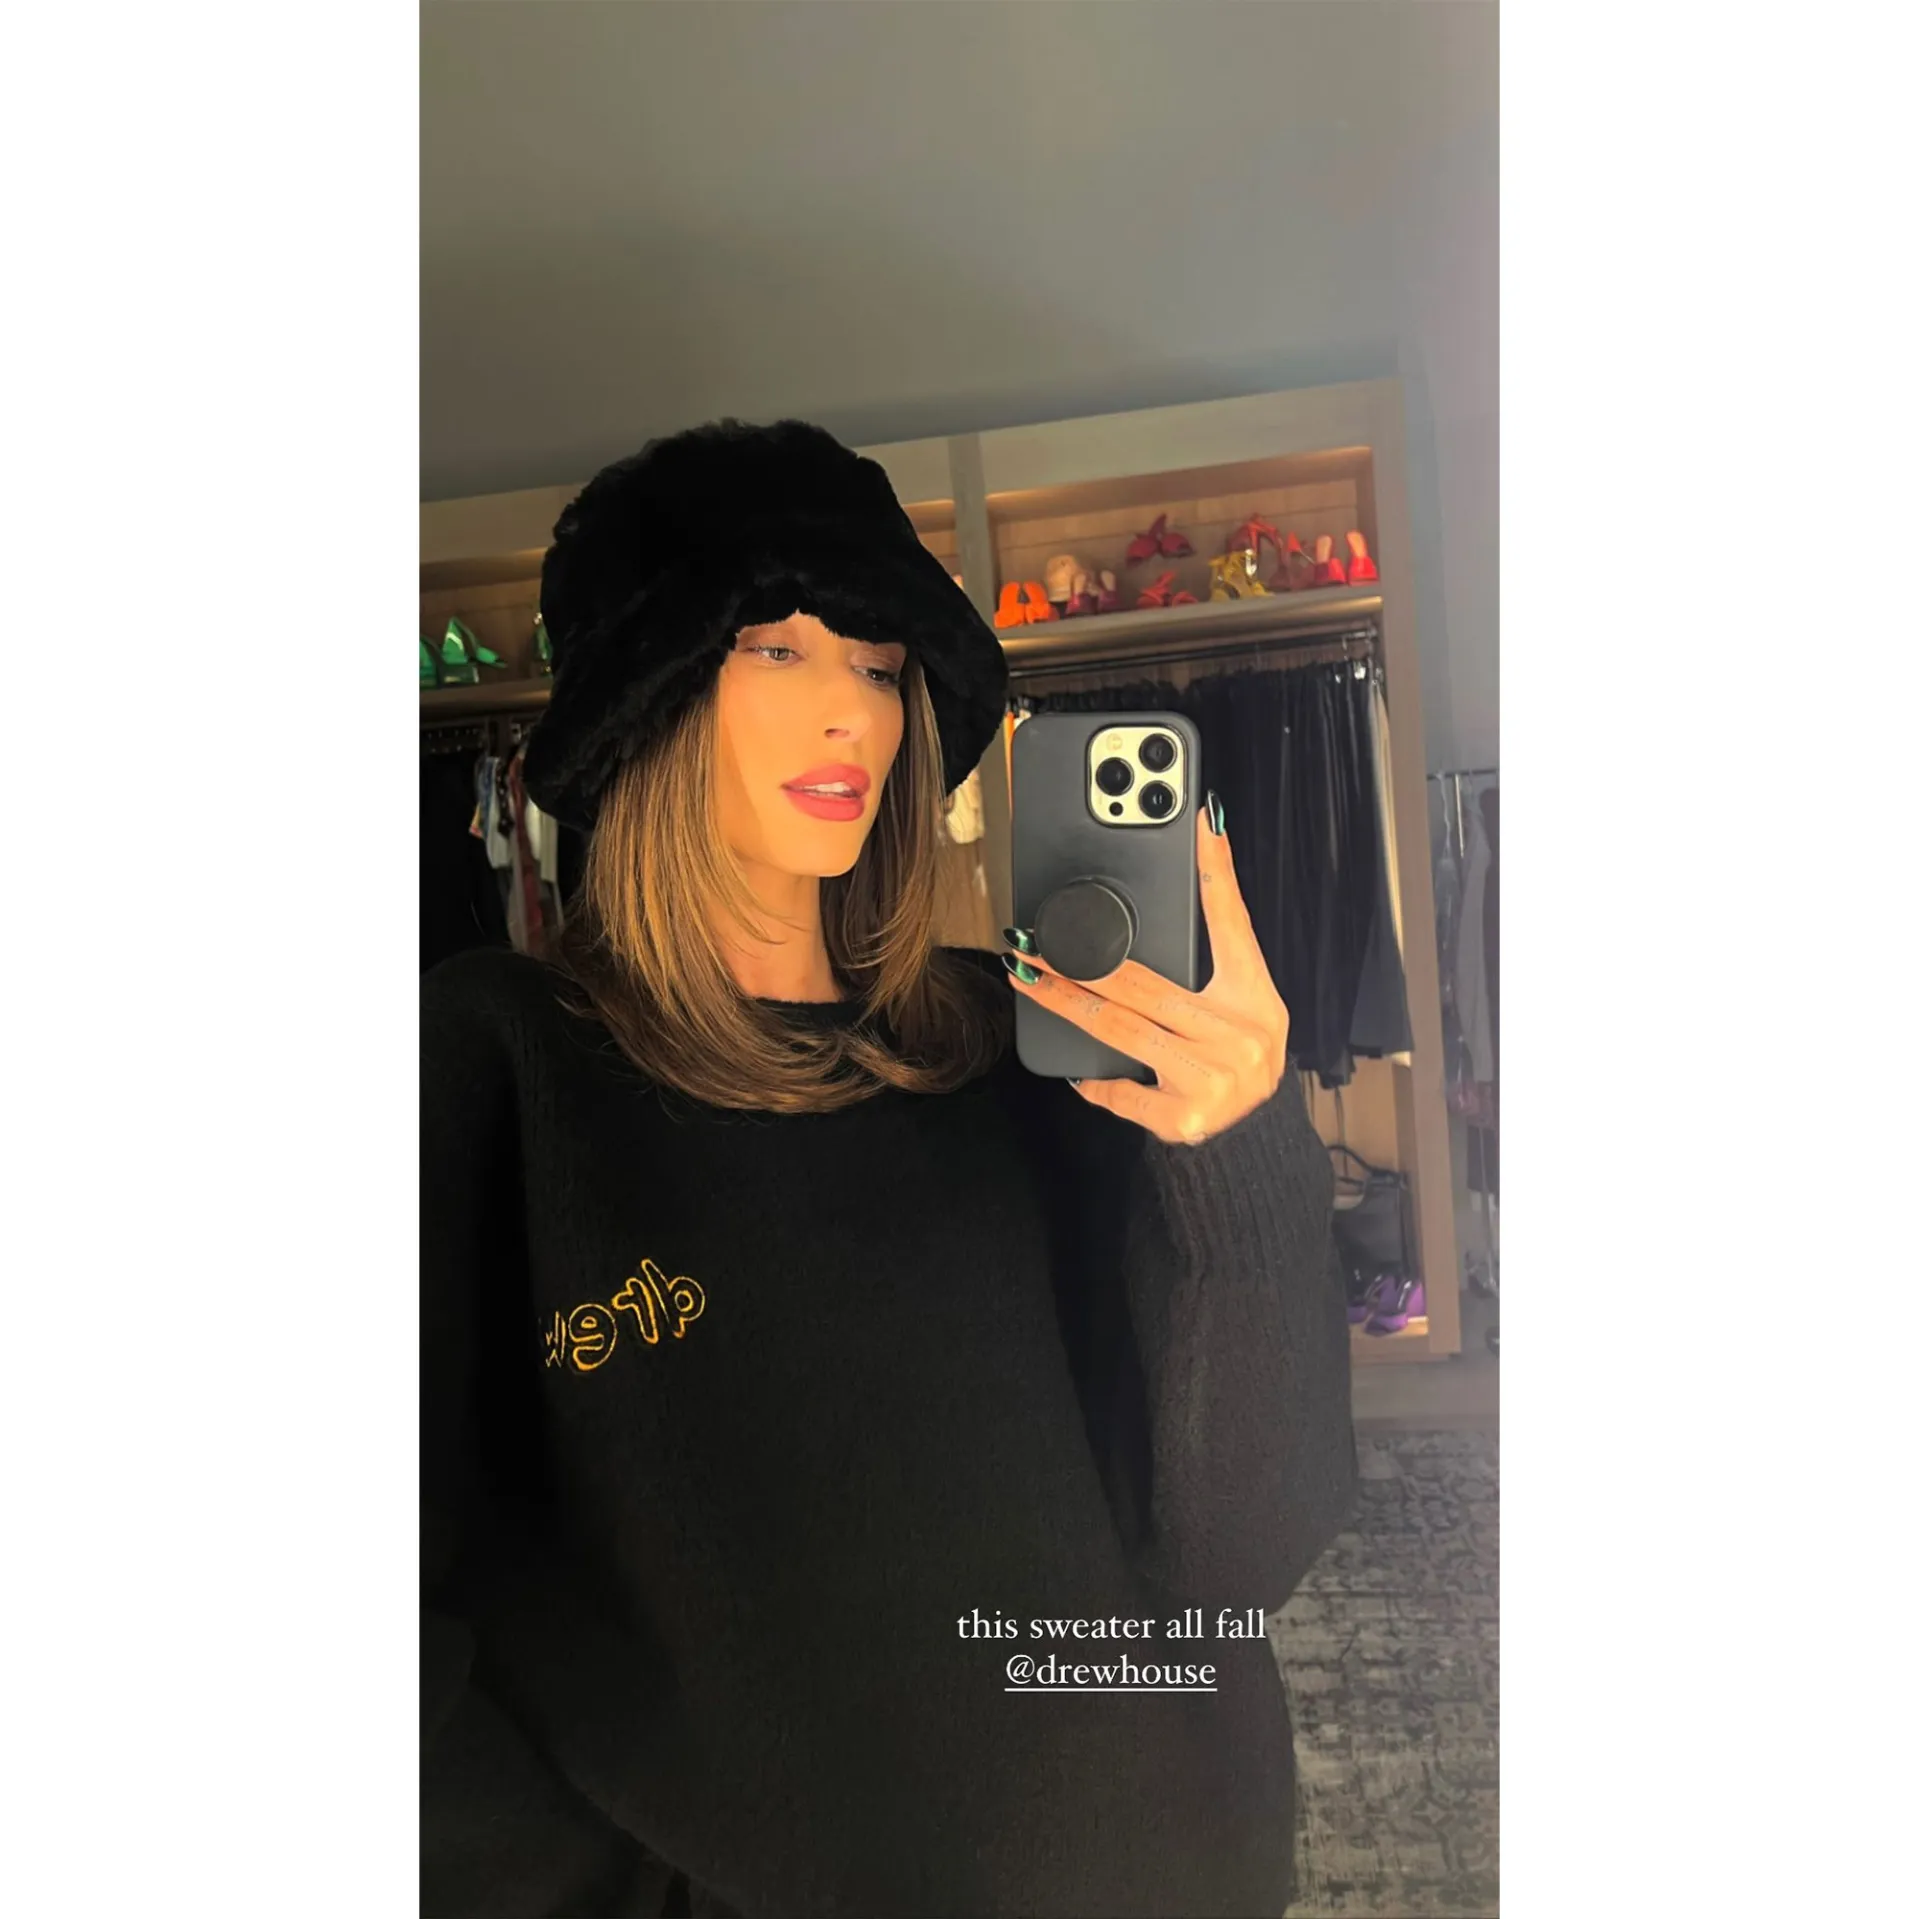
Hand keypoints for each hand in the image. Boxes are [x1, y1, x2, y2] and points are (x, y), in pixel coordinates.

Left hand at [1003, 797, 1289, 1145]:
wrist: (1256, 1147)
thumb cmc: (1233, 1066)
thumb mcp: (1238, 1015)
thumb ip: (1203, 976)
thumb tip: (1140, 932)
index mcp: (1255, 998)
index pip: (1232, 923)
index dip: (1216, 872)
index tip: (1201, 824)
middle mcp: (1239, 1033)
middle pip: (1142, 983)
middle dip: (1078, 959)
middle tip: (1031, 939)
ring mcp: (1213, 1075)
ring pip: (1118, 1026)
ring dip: (1064, 1000)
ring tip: (1026, 978)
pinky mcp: (1185, 1116)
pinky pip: (1121, 1091)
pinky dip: (1097, 1084)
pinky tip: (1078, 1074)